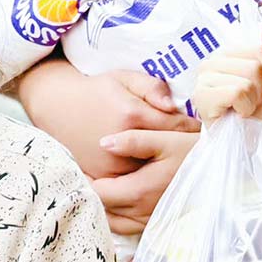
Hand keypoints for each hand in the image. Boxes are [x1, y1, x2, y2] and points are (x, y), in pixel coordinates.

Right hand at [15, 59, 196, 181]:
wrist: (56, 106)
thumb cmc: (95, 89)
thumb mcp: (124, 78)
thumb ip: (152, 87)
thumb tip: (174, 105)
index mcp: (132, 116)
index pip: (177, 127)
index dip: (194, 130)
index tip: (205, 131)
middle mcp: (123, 144)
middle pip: (168, 153)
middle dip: (183, 150)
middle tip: (199, 149)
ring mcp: (112, 165)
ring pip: (153, 172)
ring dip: (167, 167)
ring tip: (180, 161)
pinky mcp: (102, 178)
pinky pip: (134, 183)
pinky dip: (146, 178)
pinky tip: (156, 172)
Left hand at [90, 129, 197, 234]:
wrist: (223, 170)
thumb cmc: (193, 151)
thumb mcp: (164, 139)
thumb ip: (133, 140)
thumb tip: (103, 143)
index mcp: (139, 191)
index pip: (98, 192)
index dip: (86, 179)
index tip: (82, 165)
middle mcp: (143, 212)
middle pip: (103, 209)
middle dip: (92, 193)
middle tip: (87, 175)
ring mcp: (152, 222)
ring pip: (114, 223)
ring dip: (104, 208)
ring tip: (101, 188)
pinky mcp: (159, 225)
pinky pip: (130, 230)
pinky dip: (118, 219)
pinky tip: (119, 205)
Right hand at [191, 29, 261, 122]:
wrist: (241, 144)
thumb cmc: (253, 113)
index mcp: (227, 54)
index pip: (260, 49)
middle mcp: (211, 61)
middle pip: (256, 64)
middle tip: (253, 104)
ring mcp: (203, 77)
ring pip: (248, 78)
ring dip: (254, 102)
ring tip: (243, 110)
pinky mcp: (201, 94)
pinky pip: (238, 92)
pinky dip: (245, 108)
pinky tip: (236, 115)